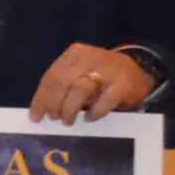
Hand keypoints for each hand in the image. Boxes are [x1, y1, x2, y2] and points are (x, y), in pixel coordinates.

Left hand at [30, 43, 153, 124]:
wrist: (139, 73)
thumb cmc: (101, 77)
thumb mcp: (80, 74)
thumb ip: (62, 85)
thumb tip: (41, 110)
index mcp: (75, 53)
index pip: (51, 76)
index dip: (41, 98)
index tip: (35, 117)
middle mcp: (91, 56)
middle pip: (62, 82)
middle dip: (53, 104)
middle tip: (54, 119)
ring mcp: (109, 68)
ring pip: (80, 89)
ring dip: (70, 108)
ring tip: (68, 121)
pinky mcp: (125, 83)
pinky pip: (105, 99)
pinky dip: (95, 111)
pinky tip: (90, 118)